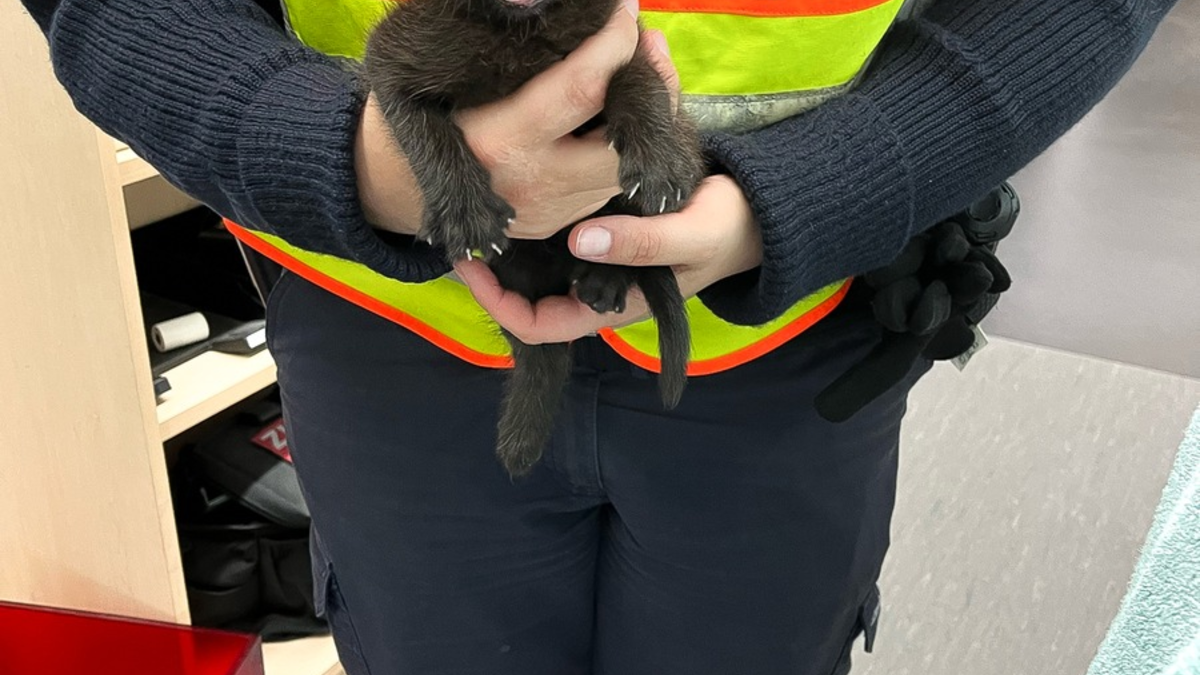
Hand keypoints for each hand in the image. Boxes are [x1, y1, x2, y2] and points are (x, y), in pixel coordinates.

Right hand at [355, 3, 661, 238]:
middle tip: (645, 40)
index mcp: (500, 137)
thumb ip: (494, 30)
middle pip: (622, 137)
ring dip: (638, 118)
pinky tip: (609, 113)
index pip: (584, 87)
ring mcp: (545, 212)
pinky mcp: (554, 226)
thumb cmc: (418, 107)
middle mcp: (530, 181)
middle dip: (646, 85)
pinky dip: (617, 149)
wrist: (391, 184)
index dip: (615, 42)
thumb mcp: (442, 63)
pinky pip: (605, 188)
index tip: (626, 7)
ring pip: (623, 166)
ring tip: (632, 69)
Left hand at [454, 175, 763, 344]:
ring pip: (539, 260)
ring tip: (480, 200)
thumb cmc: (724, 231)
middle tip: (465, 225)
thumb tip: (581, 241)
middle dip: (495, 268)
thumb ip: (641, 242)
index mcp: (611, 304)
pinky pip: (557, 230)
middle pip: (528, 293)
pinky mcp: (603, 230)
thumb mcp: (689, 234)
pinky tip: (518, 178)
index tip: (470, 263)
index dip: (498, 303)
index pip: (538, 325)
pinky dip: (536, 212)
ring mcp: (597, 259)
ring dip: (513, 238)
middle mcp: (595, 286)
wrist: (754, 211)